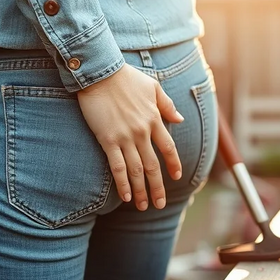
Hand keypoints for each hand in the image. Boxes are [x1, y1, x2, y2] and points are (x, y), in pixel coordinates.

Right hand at [78, 64, 183, 209]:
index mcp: (154, 118)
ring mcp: (125, 137)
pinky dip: (123, 183)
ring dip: (141, 191)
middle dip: (158, 187)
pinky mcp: (108, 140)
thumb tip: (179, 119)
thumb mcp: (152, 86)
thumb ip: (166, 105)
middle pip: (153, 165)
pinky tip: (126, 197)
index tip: (176, 177)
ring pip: (136, 170)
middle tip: (160, 204)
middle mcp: (142, 131)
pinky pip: (117, 166)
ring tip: (144, 207)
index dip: (173, 164)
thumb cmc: (125, 77)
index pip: (168, 147)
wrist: (100, 72)